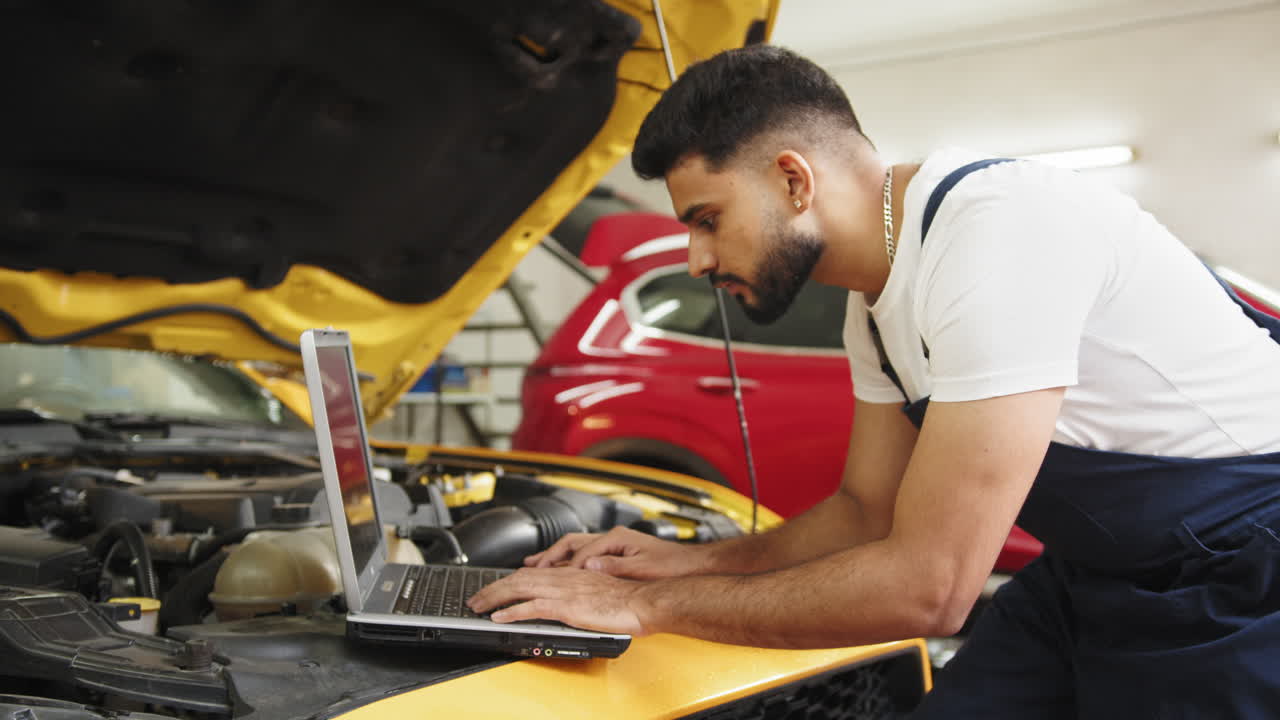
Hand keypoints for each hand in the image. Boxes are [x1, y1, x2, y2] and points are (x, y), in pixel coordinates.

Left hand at [466, 567, 651, 635]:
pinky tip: (499, 617)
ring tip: (478, 606)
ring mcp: (564, 591)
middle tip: (477, 598)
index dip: (509, 579)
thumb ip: (579, 592)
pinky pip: (532, 608)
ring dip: (495, 597)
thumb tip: (567, 601)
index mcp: (571, 573)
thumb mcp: (598, 590)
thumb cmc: (628, 599)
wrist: (643, 601)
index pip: (532, 573)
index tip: (496, 588)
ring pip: (520, 589)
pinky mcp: (567, 607)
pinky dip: (512, 611)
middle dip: (494, 588)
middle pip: (519, 578)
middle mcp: (564, 578)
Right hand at [524, 526, 710, 579]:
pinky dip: (569, 561)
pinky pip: (584, 554)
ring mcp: (613, 543)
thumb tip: (588, 566)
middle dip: (550, 555)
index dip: (567, 567)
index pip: (583, 551)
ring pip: (575, 547)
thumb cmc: (671, 566)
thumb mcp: (642, 567)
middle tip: (530, 566)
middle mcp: (612, 537)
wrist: (690, 566)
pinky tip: (560, 570)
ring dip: (556, 556)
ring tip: (535, 564)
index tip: (552, 579)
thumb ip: (614, 566)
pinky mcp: (616, 552)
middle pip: (572, 543)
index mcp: (617, 537)